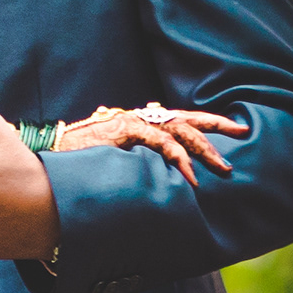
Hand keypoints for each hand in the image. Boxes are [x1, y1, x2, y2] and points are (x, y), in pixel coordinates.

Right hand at [52, 100, 244, 182]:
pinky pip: (159, 144)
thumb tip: (153, 174)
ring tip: (222, 167)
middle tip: (242, 132)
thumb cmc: (79, 160)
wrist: (50, 155)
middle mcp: (139, 117)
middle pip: (186, 118)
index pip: (180, 118)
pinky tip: (190, 175)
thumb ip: (135, 159)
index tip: (235, 127)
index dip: (207, 122)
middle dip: (217, 126)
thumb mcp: (113, 158)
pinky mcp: (124, 132)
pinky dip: (177, 158)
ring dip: (202, 149)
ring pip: (178, 129)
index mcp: (140, 122)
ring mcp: (132, 122)